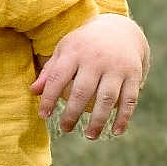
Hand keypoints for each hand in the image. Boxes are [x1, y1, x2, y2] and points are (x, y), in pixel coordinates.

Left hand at [30, 14, 148, 138]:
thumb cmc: (84, 45)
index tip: (44, 115)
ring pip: (106, 98)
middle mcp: (96, 59)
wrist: (119, 29)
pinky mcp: (133, 74)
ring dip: (98, 120)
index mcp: (74, 52)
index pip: (58, 77)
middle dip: (72, 113)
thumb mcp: (64, 50)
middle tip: (65, 129)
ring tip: (89, 136)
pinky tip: (115, 132)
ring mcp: (116, 67)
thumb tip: (33, 91)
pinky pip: (129, 99)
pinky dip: (123, 117)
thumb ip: (50, 71)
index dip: (49, 97)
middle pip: (82, 91)